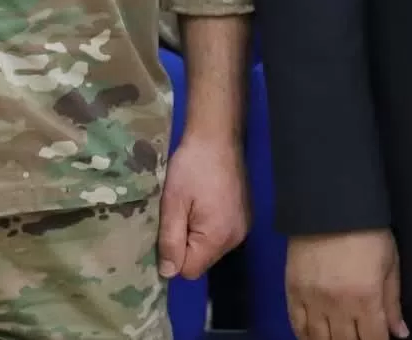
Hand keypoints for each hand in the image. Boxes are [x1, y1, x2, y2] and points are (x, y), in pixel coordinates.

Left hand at [158, 134, 249, 280]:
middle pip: (202, 260)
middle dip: (185, 244)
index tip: (167, 230)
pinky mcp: (244, 217)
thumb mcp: (173, 202)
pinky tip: (203, 202)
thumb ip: (170, 240)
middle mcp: (235, 239)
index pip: (191, 270)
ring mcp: (243, 228)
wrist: (217, 137)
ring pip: (211, 248)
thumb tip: (168, 274)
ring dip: (196, 234)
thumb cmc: (191, 167)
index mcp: (217, 237)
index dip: (173, 256)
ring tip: (190, 205)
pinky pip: (221, 234)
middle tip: (177, 212)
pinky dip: (208, 226)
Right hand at [286, 228, 407, 339]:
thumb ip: (393, 302)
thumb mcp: (389, 264)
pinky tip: (312, 337)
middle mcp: (338, 305)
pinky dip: (304, 335)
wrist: (329, 204)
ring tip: (336, 338)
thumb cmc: (366, 232)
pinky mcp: (292, 290)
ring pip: (319, 339)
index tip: (377, 339)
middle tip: (358, 335)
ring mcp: (312, 299)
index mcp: (366, 298)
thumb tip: (400, 333)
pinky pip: (296, 323)